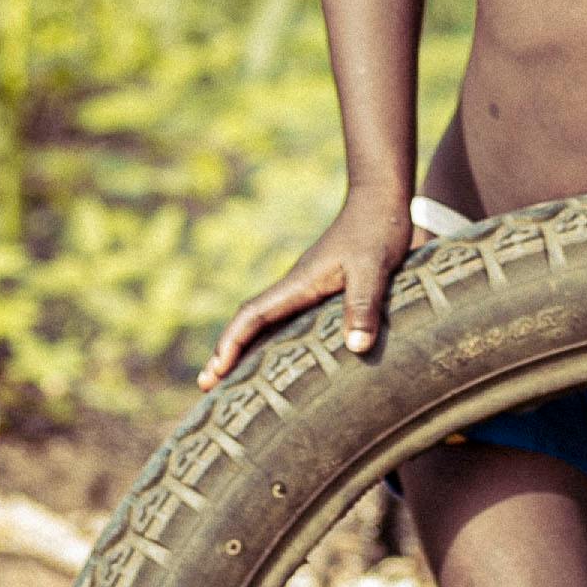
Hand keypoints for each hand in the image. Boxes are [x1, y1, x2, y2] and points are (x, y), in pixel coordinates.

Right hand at [198, 191, 413, 382]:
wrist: (380, 200)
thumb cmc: (377, 231)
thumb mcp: (373, 269)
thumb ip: (364, 305)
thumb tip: (357, 348)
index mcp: (299, 284)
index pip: (253, 315)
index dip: (232, 342)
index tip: (216, 369)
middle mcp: (295, 288)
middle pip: (250, 323)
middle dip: (227, 352)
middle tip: (205, 385)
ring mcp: (306, 290)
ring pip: (266, 323)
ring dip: (246, 349)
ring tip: (230, 382)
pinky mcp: (321, 291)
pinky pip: (288, 322)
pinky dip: (273, 342)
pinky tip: (279, 360)